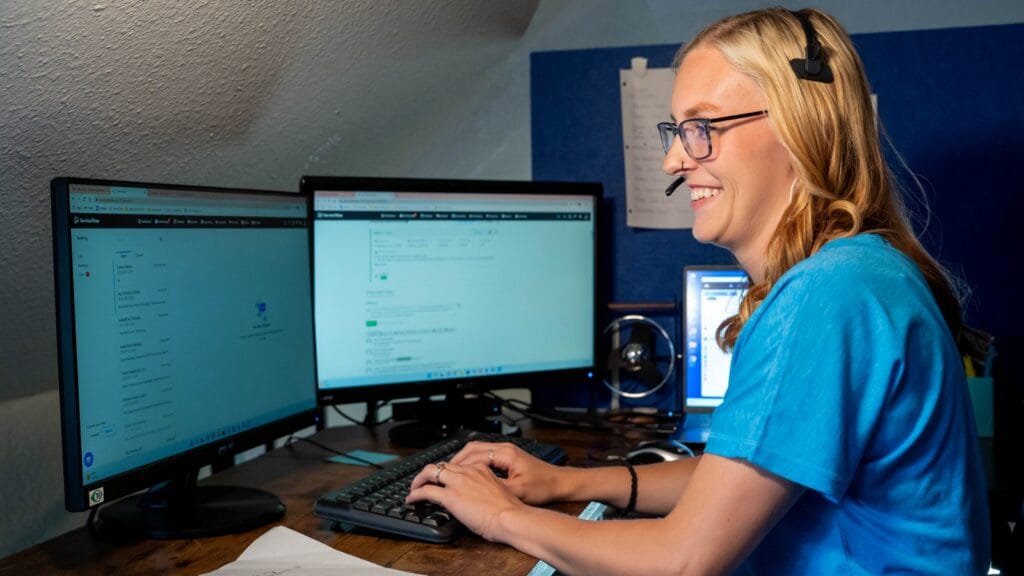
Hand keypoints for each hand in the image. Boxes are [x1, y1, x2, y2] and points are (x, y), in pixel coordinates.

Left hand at [406, 460, 524, 541]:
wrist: (511, 517)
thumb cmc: (510, 511)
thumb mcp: (497, 492)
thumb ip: (484, 488)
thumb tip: (476, 498)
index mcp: (480, 469)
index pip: (457, 465)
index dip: (446, 472)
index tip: (442, 479)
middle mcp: (468, 472)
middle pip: (441, 465)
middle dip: (429, 473)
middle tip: (423, 482)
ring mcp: (458, 482)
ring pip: (430, 471)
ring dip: (419, 480)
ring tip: (414, 489)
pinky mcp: (451, 496)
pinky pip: (427, 491)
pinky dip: (416, 494)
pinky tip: (412, 500)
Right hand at [449, 441, 564, 504]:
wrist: (559, 483)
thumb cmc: (543, 486)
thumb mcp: (518, 491)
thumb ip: (495, 488)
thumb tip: (475, 490)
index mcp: (505, 453)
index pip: (473, 453)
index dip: (457, 463)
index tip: (445, 472)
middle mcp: (504, 449)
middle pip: (472, 448)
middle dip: (456, 459)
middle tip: (442, 472)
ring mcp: (506, 451)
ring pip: (477, 450)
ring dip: (464, 460)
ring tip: (451, 473)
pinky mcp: (508, 457)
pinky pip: (484, 456)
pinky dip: (473, 463)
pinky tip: (469, 474)